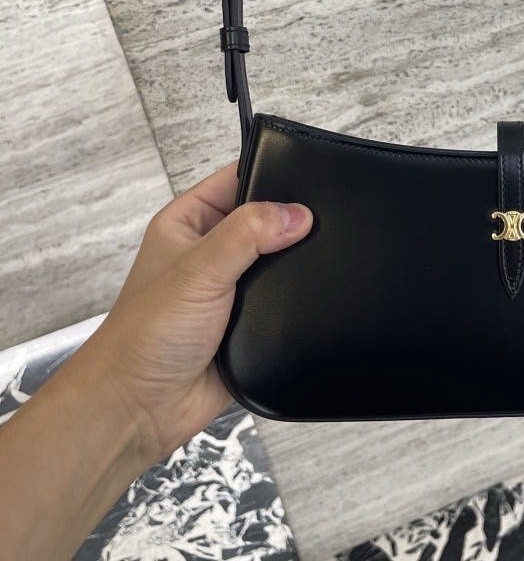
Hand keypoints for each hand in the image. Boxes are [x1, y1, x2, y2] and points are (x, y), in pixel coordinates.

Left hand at [82, 160, 312, 466]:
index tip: (310, 179)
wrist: (141, 410)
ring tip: (319, 258)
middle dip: (292, 221)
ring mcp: (234, 284)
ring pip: (281, 258)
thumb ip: (246, 235)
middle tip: (322, 221)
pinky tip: (315, 294)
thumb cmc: (143, 338)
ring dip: (296, 263)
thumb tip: (297, 214)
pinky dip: (300, 298)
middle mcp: (213, 248)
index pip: (239, 177)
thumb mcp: (196, 271)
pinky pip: (288, 298)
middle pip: (267, 217)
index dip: (273, 172)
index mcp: (190, 220)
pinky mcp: (253, 318)